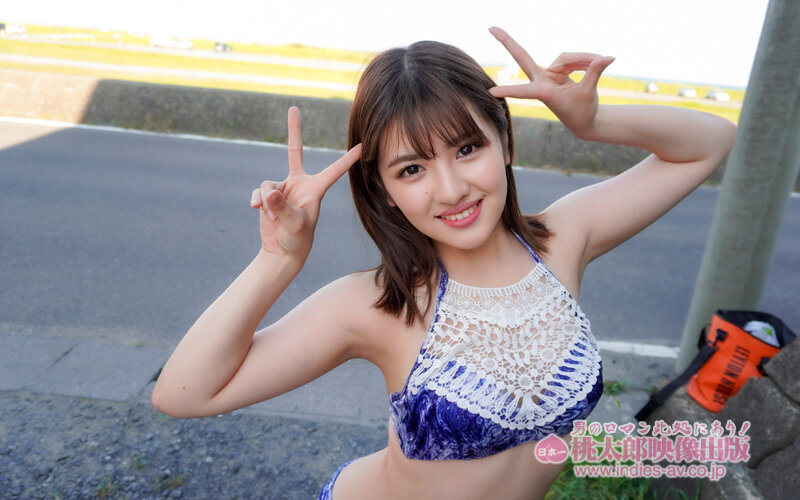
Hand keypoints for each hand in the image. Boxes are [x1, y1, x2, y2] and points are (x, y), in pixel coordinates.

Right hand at [250, 107, 361, 259]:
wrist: (282, 250)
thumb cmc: (297, 239)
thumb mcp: (294, 224)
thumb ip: (282, 208)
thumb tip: (269, 193)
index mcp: (315, 189)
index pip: (334, 170)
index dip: (348, 158)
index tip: (362, 145)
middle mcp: (300, 184)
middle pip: (294, 150)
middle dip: (294, 129)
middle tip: (293, 108)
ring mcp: (284, 188)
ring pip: (268, 184)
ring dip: (267, 202)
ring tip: (273, 218)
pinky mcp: (269, 195)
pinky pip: (259, 192)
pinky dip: (257, 202)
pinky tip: (257, 211)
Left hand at [488, 26, 614, 138]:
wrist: (585, 120)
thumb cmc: (582, 111)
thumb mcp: (589, 92)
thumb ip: (594, 72)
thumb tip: (607, 57)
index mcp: (544, 93)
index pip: (523, 91)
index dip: (509, 90)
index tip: (491, 92)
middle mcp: (542, 82)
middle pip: (523, 57)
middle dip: (508, 42)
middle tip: (491, 28)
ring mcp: (548, 75)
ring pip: (566, 57)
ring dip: (585, 59)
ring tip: (602, 61)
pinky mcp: (557, 71)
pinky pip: (573, 59)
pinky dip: (586, 61)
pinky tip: (599, 61)